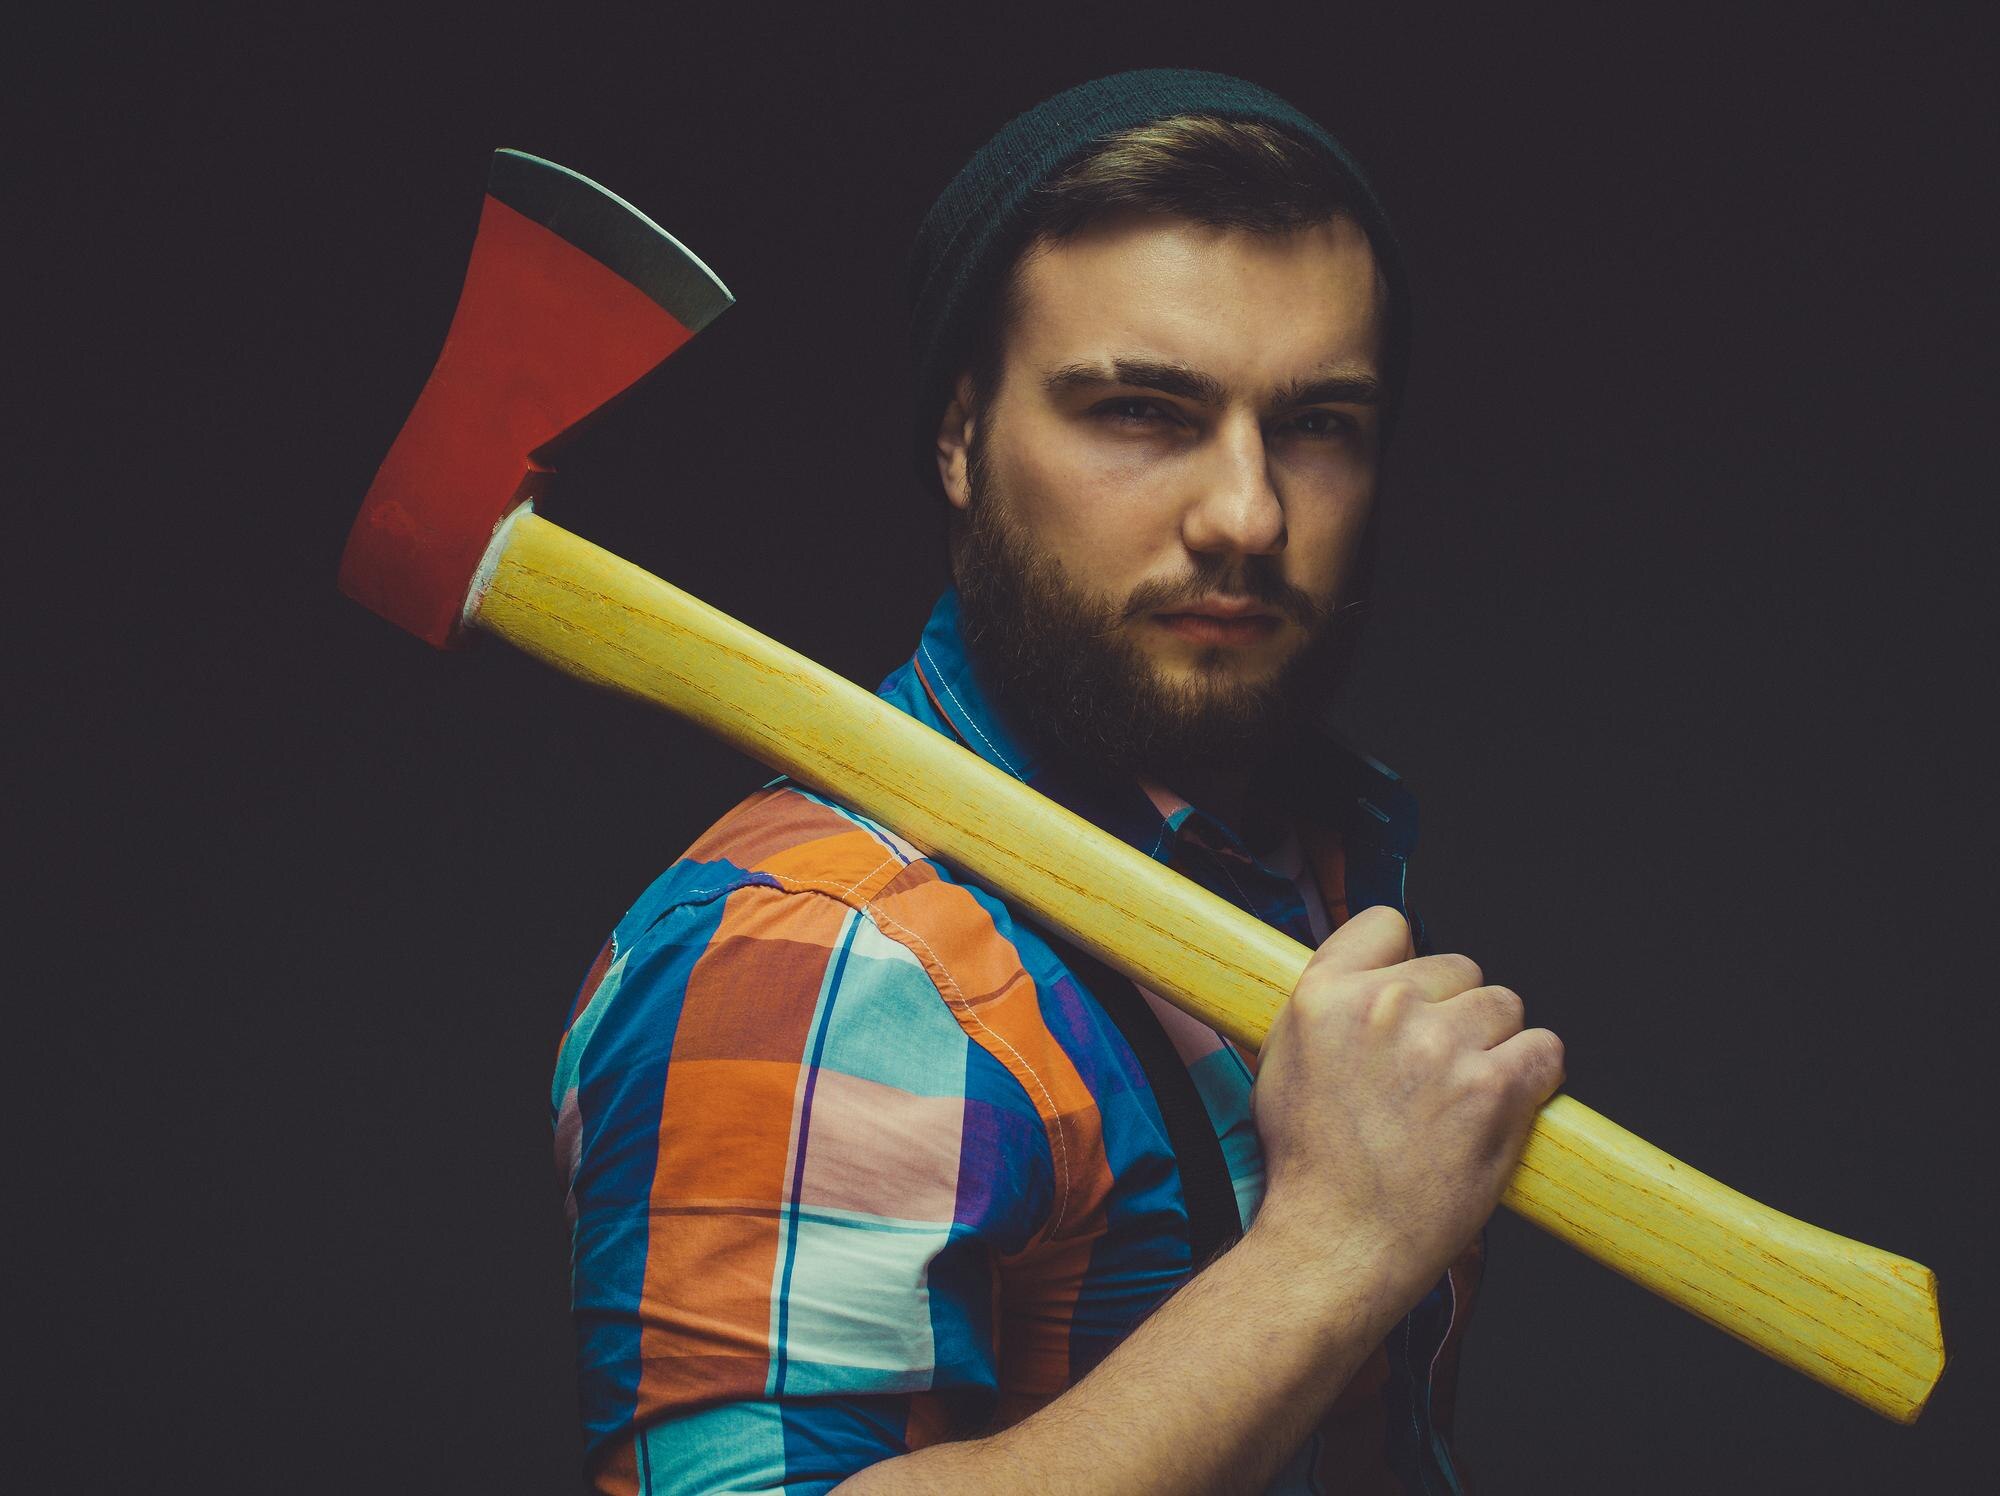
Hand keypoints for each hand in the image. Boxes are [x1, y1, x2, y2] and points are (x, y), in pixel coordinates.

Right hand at [1250, 905, 1563, 1307]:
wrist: (1338, 1242)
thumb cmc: (1309, 1166)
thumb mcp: (1284, 1061)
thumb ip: (1327, 1006)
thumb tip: (1374, 977)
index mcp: (1324, 993)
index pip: (1389, 923)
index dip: (1407, 962)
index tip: (1413, 998)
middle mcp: (1384, 1006)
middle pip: (1459, 968)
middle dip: (1456, 1012)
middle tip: (1435, 1072)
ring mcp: (1441, 1044)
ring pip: (1505, 1006)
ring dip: (1496, 1045)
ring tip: (1464, 1097)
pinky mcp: (1495, 1087)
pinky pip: (1545, 1049)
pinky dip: (1535, 1078)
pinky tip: (1503, 1108)